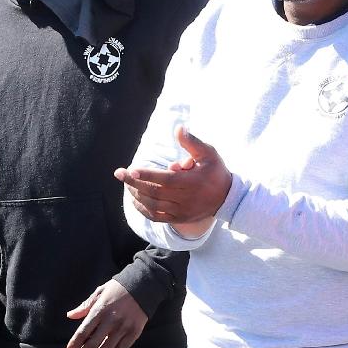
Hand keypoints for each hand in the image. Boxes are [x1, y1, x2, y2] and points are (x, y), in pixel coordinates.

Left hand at [64, 278, 149, 347]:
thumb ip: (85, 306)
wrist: (144, 285)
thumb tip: (70, 315)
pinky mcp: (135, 332)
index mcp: (100, 310)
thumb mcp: (99, 292)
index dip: (75, 344)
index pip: (83, 331)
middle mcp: (111, 321)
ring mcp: (124, 327)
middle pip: (94, 344)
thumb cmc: (118, 288)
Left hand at [116, 127, 231, 232]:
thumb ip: (192, 143)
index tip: (131, 169)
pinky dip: (142, 209)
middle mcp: (187, 198)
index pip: (166, 179)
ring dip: (136, 195)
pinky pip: (156, 217)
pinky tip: (134, 199)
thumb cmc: (215, 172)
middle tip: (120, 173)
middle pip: (155, 192)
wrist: (228, 199)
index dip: (147, 175)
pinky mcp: (179, 219)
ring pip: (153, 205)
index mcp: (193, 181)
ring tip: (126, 183)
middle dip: (134, 183)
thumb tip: (178, 128)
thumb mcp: (209, 154)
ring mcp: (182, 211)